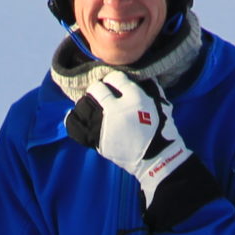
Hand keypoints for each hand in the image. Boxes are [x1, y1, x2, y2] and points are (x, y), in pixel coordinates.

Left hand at [61, 75, 220, 231]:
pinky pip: (75, 126)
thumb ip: (149, 87)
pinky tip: (76, 117)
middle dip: (97, 89)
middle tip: (99, 93)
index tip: (112, 83)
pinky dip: (73, 119)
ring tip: (89, 105)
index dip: (112, 79)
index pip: (114, 78)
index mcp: (134, 98)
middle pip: (96, 89)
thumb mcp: (161, 103)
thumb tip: (137, 75)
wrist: (156, 159)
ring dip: (85, 102)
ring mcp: (104, 125)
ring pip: (83, 104)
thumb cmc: (160, 130)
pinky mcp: (96, 140)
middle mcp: (116, 109)